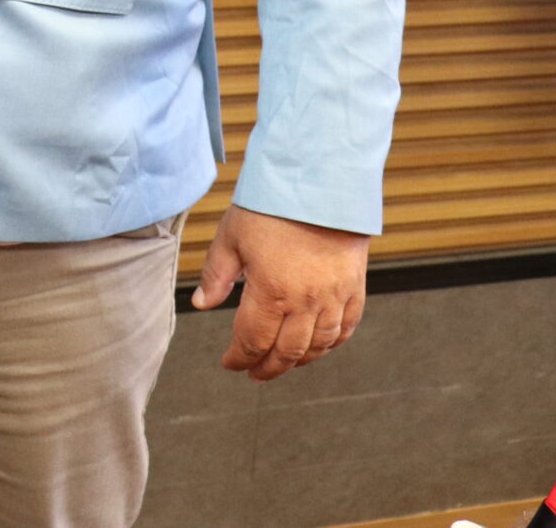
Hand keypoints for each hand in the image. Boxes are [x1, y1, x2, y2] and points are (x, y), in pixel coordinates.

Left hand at [189, 204, 367, 380]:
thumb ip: (216, 274)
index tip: (230, 363)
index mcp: (271, 292)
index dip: (239, 358)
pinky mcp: (355, 287)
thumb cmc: (272, 206)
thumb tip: (201, 304)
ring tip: (283, 364)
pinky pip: (346, 327)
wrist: (321, 182)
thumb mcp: (232, 236)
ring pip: (319, 346)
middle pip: (287, 352)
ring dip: (299, 361)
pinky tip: (319, 346)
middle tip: (254, 374)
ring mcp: (334, 297)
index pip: (252, 341)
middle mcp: (306, 302)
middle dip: (268, 368)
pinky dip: (332, 343)